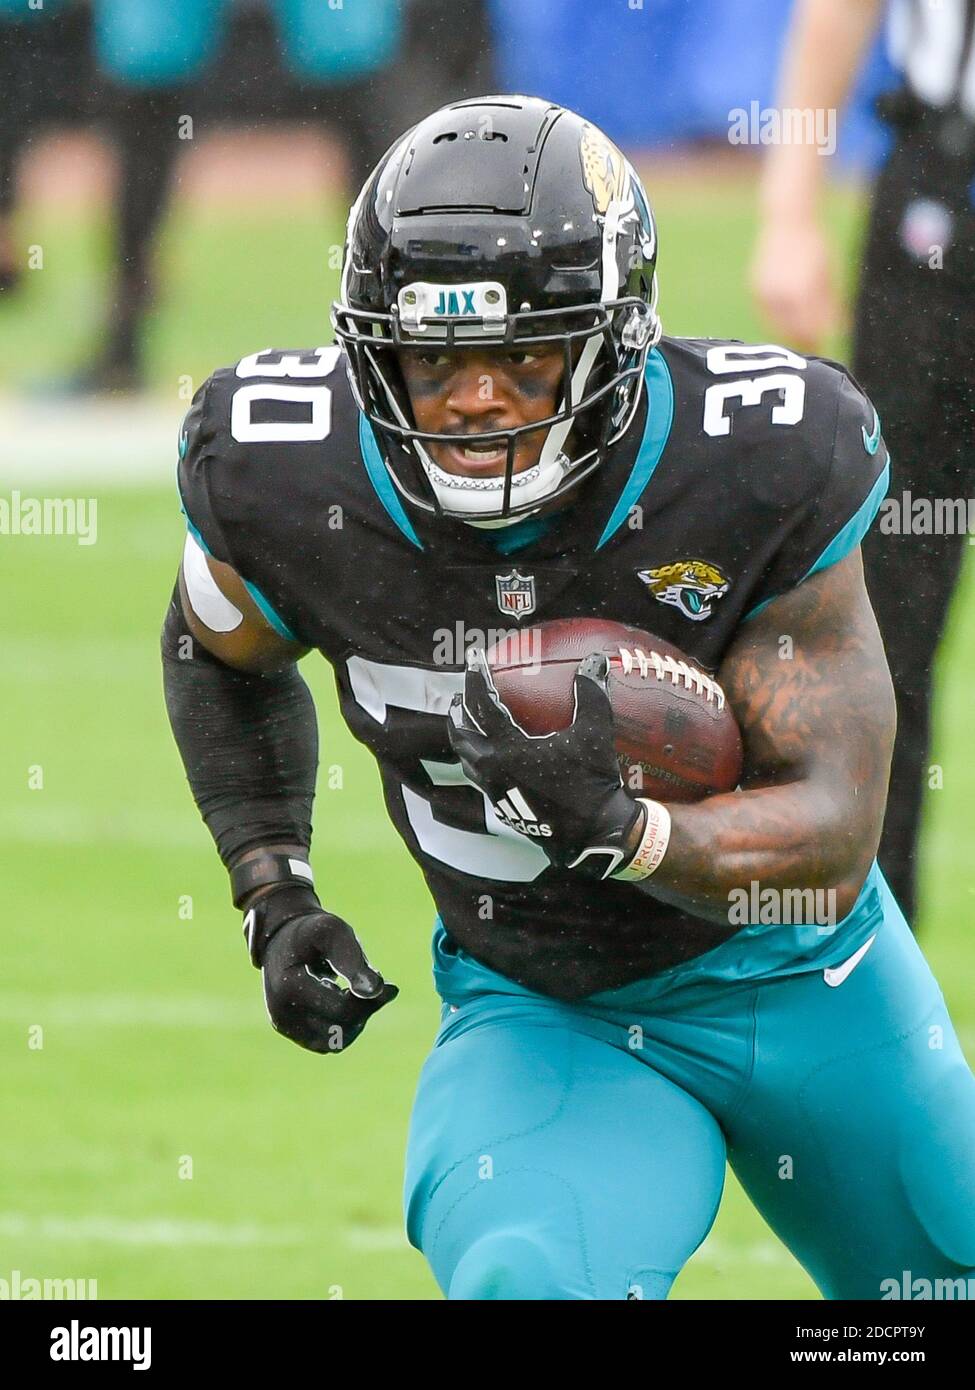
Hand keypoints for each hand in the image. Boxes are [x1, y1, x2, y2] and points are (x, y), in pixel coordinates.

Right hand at [243, 886, 397, 1052]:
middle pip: (340, 1031)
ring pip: (335, 1042)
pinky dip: (343, 1025)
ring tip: (358, 990)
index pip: (342, 1011)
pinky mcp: (292, 1031)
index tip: (388, 983)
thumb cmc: (312, 931)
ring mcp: (286, 1026)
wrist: (282, 937)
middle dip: (365, 1010)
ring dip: (355, 1020)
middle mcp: (283, 1014)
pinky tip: (346, 999)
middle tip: (378, 984)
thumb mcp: (333, 933)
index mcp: (289, 988)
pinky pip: (327, 1042)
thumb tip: (376, 990)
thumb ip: (353, 959)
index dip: (370, 1001)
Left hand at [448, 649, 644, 879]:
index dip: (476, 679)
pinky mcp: (501, 804)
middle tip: (462, 692)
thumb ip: (592, 693)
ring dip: (461, 734)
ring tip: (464, 719)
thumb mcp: (595, 734)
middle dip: (458, 709)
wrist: (592, 833)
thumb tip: (594, 660)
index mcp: (509, 748)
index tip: (474, 660)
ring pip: (465, 756)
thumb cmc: (592, 783)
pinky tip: (484, 752)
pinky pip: (476, 774)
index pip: (483, 705)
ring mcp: (495, 789)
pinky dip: (473, 756)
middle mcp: (493, 768)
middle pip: (461, 733)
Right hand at [749, 214, 841, 352]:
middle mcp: (781, 293)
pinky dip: (777, 323)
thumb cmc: (815, 246)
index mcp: (802, 289)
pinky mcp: (756, 290)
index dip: (817, 341)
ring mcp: (766, 292)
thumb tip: (838, 330)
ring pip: (776, 327)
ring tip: (800, 340)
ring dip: (788, 335)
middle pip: (792, 331)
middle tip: (812, 350)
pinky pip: (767, 316)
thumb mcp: (829, 273)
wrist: (787, 221)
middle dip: (803, 342)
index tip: (823, 350)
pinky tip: (787, 324)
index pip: (809, 328)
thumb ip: (831, 303)